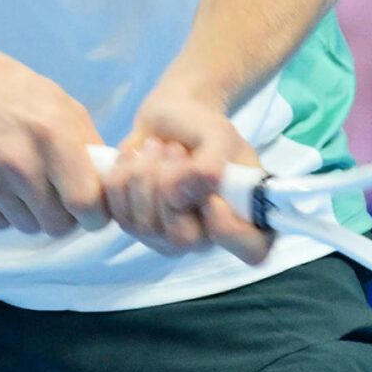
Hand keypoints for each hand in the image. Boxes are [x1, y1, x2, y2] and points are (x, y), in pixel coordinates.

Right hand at [0, 44, 110, 236]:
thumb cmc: (11, 91)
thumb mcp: (60, 103)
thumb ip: (89, 145)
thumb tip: (109, 185)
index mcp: (51, 135)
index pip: (85, 203)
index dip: (95, 215)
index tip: (92, 210)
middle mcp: (18, 162)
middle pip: (57, 225)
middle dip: (64, 216)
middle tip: (57, 195)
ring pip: (28, 227)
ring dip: (32, 212)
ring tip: (23, 182)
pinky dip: (3, 210)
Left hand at [105, 87, 272, 262]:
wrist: (169, 120)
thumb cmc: (203, 129)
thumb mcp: (218, 135)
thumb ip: (210, 164)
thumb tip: (182, 194)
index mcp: (246, 219)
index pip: (252, 251)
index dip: (228, 227)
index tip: (211, 194)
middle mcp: (209, 237)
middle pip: (183, 239)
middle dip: (170, 186)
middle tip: (175, 150)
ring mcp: (170, 237)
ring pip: (145, 226)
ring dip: (145, 174)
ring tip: (158, 146)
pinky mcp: (137, 227)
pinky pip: (119, 213)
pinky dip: (122, 176)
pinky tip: (136, 156)